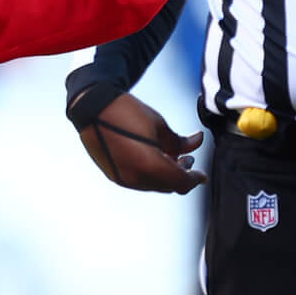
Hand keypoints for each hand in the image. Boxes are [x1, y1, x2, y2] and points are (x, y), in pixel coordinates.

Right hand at [76, 91, 206, 193]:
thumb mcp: (158, 124)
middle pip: (168, 186)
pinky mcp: (115, 176)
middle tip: (187, 160)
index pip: (181, 182)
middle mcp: (137, 178)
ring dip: (165, 175)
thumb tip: (198, 142)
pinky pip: (139, 181)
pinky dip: (150, 174)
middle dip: (180, 175)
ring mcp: (124, 179)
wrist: (93, 108)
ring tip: (169, 157)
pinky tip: (152, 158)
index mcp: (151, 165)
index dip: (194, 178)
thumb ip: (180, 141)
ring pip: (154, 185)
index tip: (202, 174)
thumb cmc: (128, 112)